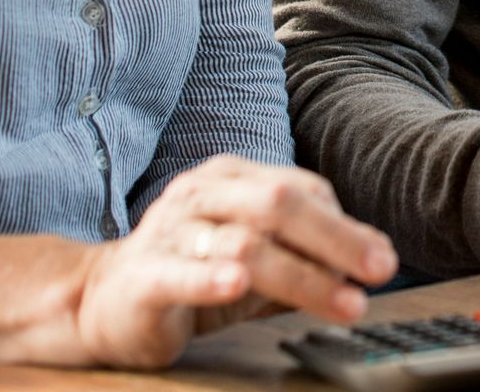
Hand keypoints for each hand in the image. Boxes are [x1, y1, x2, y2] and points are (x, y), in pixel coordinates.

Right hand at [76, 155, 396, 368]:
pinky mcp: (143, 275)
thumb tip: (371, 259)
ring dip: (300, 274)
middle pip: (279, 204)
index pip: (301, 190)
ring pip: (242, 243)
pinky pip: (179, 272)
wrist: (98, 300)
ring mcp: (170, 231)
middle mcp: (203, 194)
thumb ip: (305, 256)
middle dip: (337, 238)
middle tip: (378, 271)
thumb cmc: (188, 274)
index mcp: (232, 179)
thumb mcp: (255, 260)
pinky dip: (211, 277)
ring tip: (341, 300)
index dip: (345, 226)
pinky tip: (237, 283)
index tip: (381, 262)